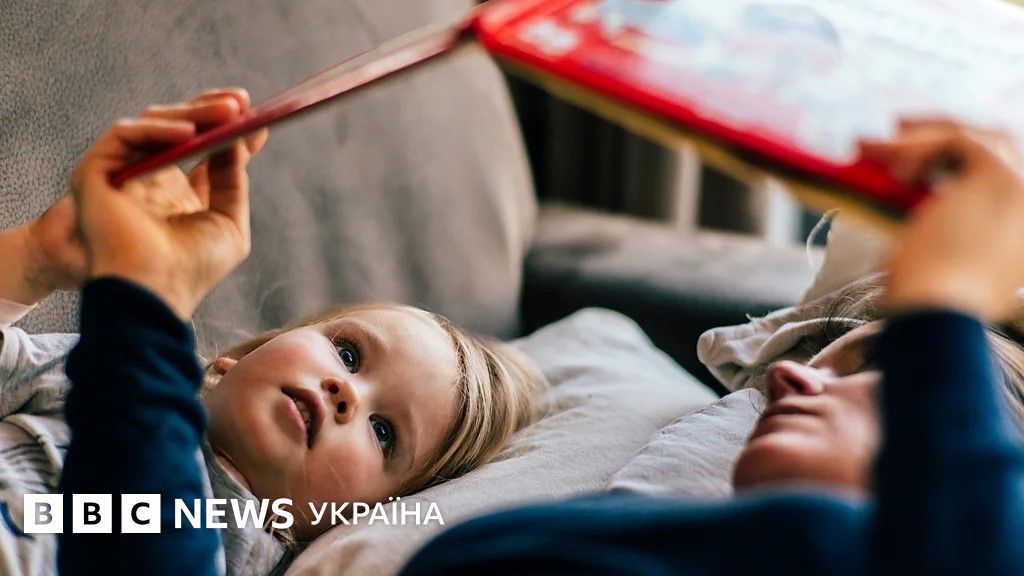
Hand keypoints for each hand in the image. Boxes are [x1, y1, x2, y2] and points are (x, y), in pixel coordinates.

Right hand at [70, 88, 267, 318]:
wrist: (156, 293)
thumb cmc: (192, 268)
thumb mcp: (228, 221)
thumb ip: (233, 180)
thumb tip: (242, 137)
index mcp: (174, 192)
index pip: (198, 146)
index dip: (225, 126)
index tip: (255, 112)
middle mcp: (146, 178)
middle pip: (177, 127)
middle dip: (210, 110)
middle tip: (241, 102)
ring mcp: (120, 173)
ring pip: (153, 125)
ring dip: (193, 114)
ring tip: (228, 112)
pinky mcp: (95, 172)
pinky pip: (125, 136)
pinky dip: (157, 130)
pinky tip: (188, 133)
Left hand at [859, 119, 1023, 321]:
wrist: (939, 314)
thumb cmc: (928, 296)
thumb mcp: (937, 251)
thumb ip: (940, 221)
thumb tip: (909, 192)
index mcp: (1020, 228)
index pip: (1001, 171)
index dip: (957, 156)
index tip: (917, 158)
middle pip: (997, 145)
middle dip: (944, 133)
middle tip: (898, 130)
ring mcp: (1022, 189)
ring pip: (977, 138)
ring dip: (924, 137)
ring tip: (877, 145)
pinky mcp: (999, 178)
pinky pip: (957, 141)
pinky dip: (920, 148)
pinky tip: (894, 172)